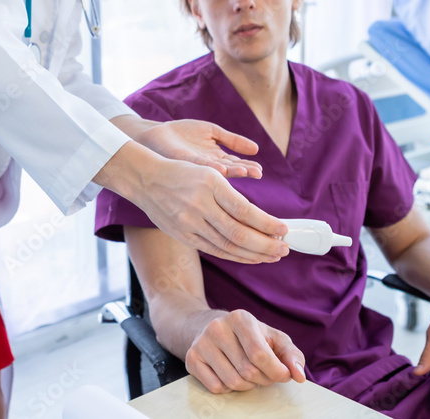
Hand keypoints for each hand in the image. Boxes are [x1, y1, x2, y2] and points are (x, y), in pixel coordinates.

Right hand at [129, 156, 288, 262]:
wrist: (145, 179)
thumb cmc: (182, 172)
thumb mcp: (208, 172)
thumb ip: (231, 196)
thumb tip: (260, 220)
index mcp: (210, 184)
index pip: (245, 210)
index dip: (267, 224)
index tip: (284, 230)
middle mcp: (199, 205)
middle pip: (238, 233)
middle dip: (265, 245)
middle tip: (284, 249)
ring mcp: (189, 223)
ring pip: (227, 246)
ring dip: (253, 254)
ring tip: (272, 256)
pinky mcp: (183, 235)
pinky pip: (213, 250)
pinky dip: (235, 256)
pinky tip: (250, 257)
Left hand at [134, 120, 262, 178]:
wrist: (157, 134)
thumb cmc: (183, 133)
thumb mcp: (212, 132)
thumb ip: (232, 140)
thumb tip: (256, 149)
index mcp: (216, 160)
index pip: (236, 164)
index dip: (249, 167)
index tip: (261, 170)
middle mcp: (208, 166)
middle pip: (230, 170)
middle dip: (244, 171)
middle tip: (257, 174)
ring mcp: (196, 167)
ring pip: (216, 172)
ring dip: (230, 172)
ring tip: (243, 171)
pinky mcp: (184, 162)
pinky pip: (198, 165)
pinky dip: (209, 167)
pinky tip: (219, 168)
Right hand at [186, 309, 305, 392]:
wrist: (209, 327)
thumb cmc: (249, 337)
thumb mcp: (274, 339)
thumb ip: (291, 356)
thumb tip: (298, 376)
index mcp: (241, 318)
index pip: (260, 355)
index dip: (275, 372)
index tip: (282, 375)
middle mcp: (218, 327)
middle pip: (248, 371)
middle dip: (262, 379)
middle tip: (263, 374)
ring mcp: (201, 343)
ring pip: (233, 382)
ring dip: (246, 385)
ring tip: (247, 373)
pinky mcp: (191, 358)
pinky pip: (216, 387)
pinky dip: (228, 388)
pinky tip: (228, 373)